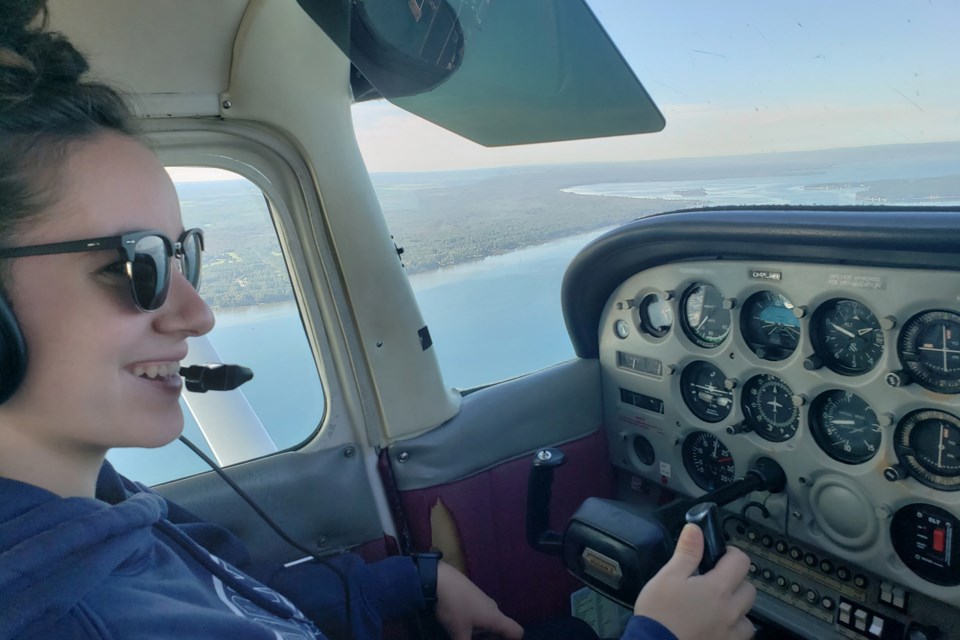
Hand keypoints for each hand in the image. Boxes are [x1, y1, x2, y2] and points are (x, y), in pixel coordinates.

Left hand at [434, 561, 523, 639]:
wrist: (439, 579)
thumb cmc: (454, 608)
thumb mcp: (459, 632)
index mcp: (496, 618)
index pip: (517, 632)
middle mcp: (494, 609)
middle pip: (501, 629)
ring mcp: (483, 601)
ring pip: (490, 622)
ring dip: (483, 634)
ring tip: (467, 637)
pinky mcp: (473, 596)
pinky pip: (481, 615)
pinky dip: (476, 624)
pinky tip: (461, 626)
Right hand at [633, 523, 755, 639]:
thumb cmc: (659, 612)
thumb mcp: (667, 577)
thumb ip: (686, 553)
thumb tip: (696, 529)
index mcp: (718, 589)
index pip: (740, 561)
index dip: (730, 553)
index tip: (718, 556)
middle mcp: (731, 611)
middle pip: (749, 589)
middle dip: (735, 582)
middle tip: (714, 583)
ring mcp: (731, 633)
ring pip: (748, 617)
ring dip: (737, 610)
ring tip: (717, 609)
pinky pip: (741, 637)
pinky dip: (733, 631)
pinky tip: (717, 628)